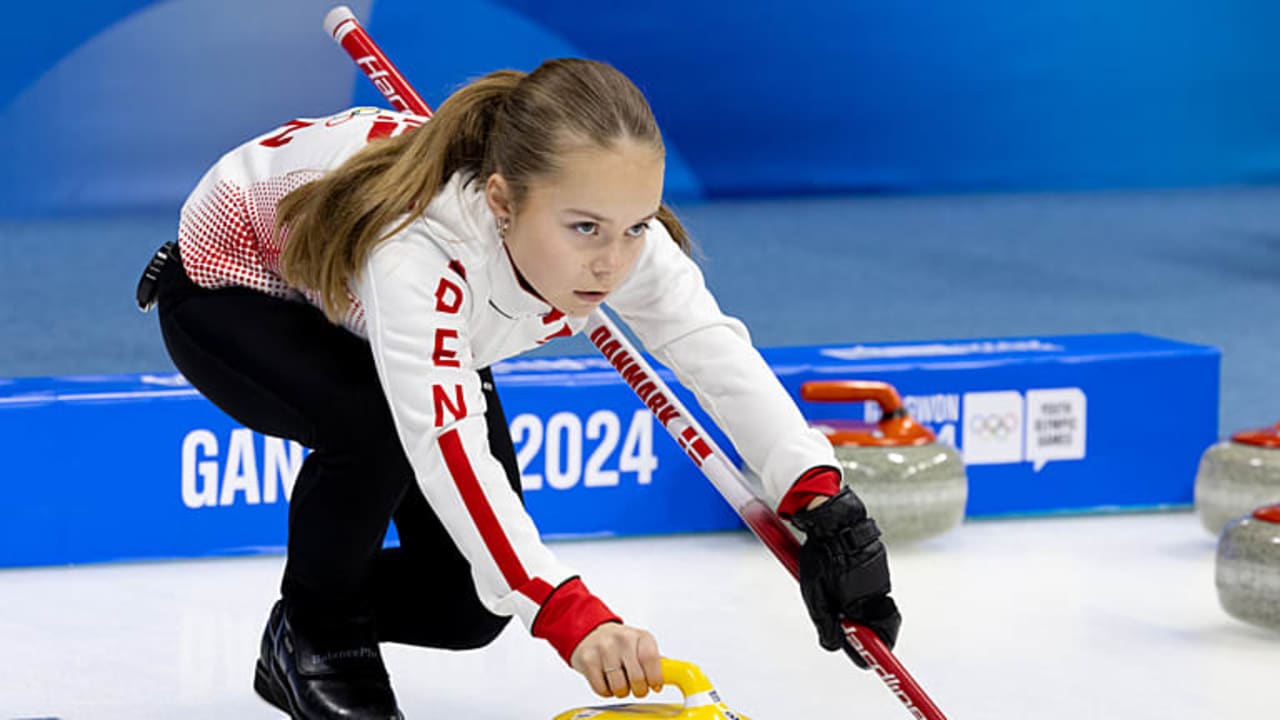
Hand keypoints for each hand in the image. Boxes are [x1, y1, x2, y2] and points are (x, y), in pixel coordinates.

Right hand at [569, 623, 662, 698]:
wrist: (590, 633)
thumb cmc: (620, 643)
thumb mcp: (641, 645)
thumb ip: (655, 661)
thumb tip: (673, 675)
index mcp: (641, 636)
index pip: (651, 659)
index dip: (655, 678)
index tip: (654, 685)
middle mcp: (622, 638)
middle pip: (637, 677)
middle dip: (639, 689)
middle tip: (637, 688)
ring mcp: (603, 648)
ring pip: (619, 686)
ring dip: (622, 691)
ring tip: (620, 682)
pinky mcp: (587, 659)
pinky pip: (601, 689)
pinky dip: (606, 691)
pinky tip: (607, 680)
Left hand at [791, 488, 901, 668]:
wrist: (834, 517)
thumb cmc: (821, 556)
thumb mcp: (815, 594)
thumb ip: (825, 623)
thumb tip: (834, 645)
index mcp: (865, 603)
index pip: (882, 639)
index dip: (874, 653)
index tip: (869, 663)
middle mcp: (878, 591)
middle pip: (878, 623)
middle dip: (864, 630)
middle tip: (847, 631)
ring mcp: (880, 575)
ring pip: (870, 603)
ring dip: (855, 606)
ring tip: (831, 592)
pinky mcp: (878, 561)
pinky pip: (869, 584)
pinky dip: (855, 587)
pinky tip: (837, 574)